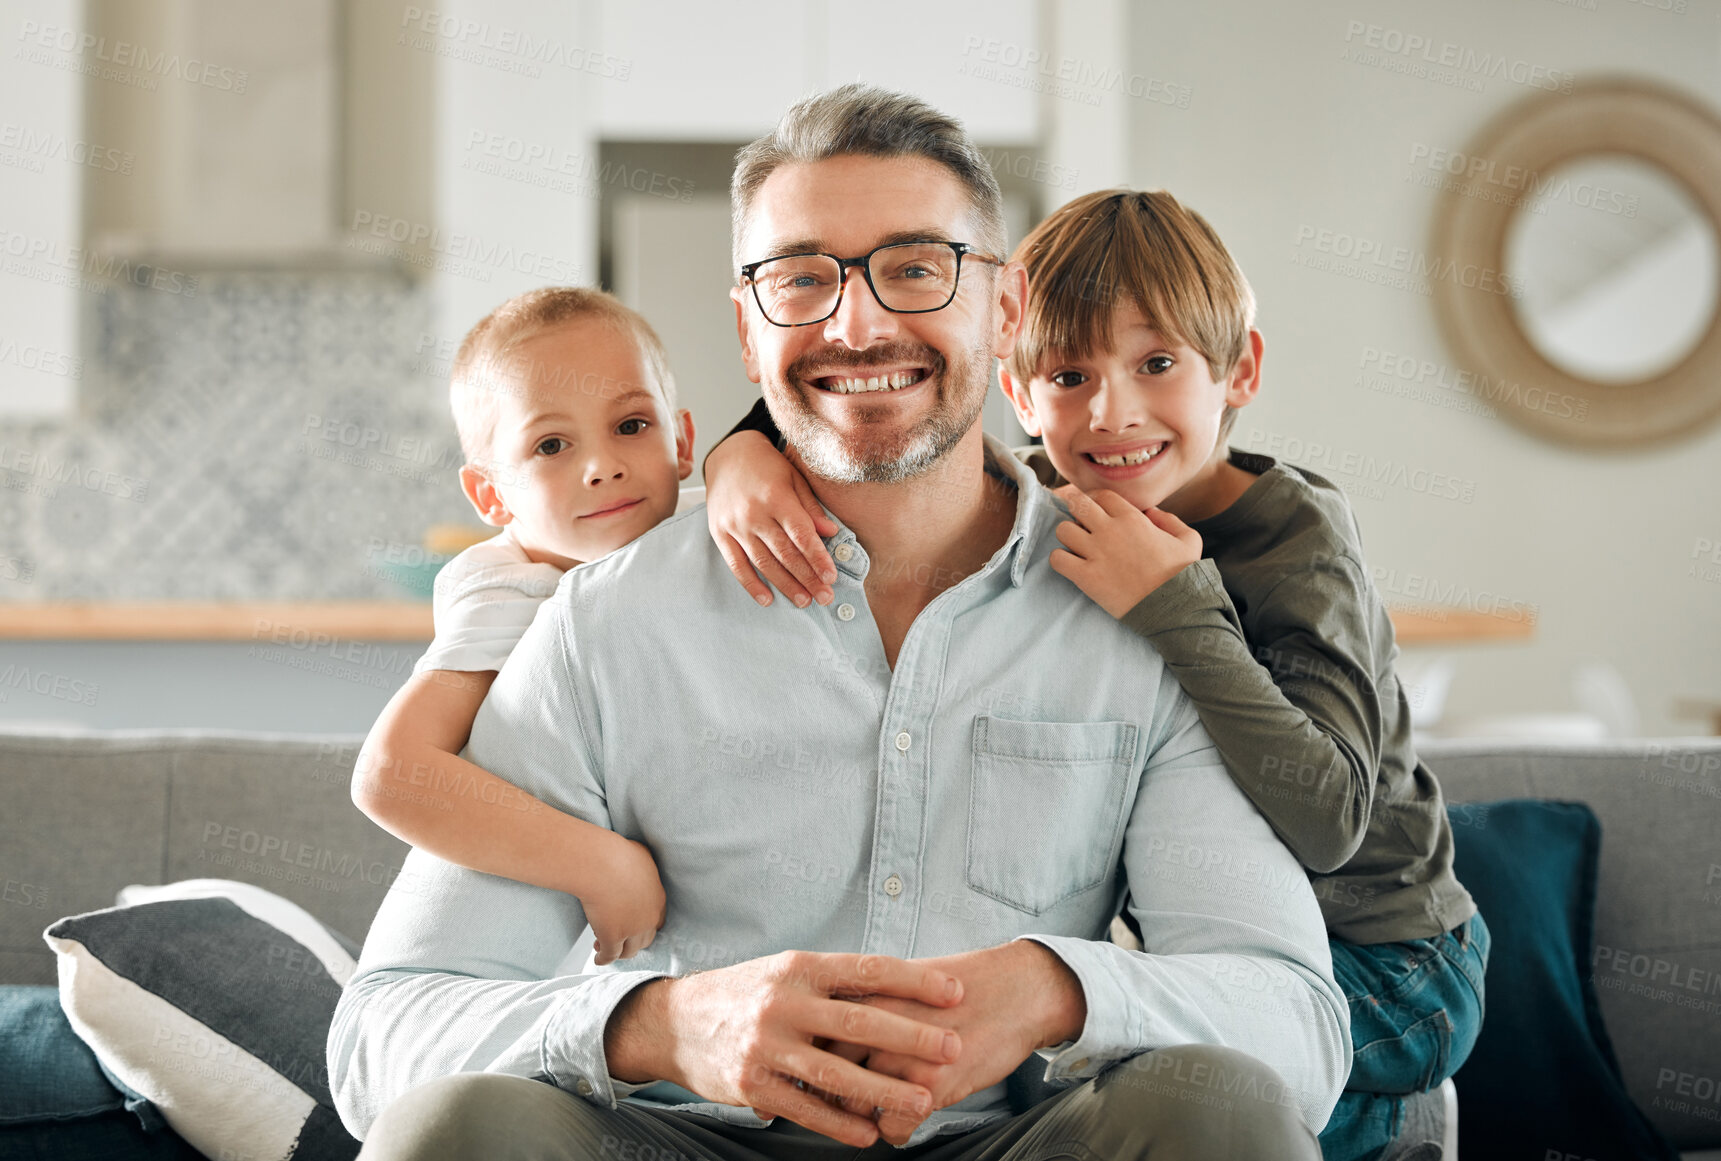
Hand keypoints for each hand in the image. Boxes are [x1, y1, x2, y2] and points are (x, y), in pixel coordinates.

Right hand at [583, 837, 665, 964]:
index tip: (634, 925)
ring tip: (604, 947)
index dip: (645, 925)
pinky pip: (610, 955)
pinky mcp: (612, 937)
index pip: (656, 920)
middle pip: (645, 939)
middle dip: (633, 941)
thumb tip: (637, 864)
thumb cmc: (616, 853)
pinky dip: (604, 959)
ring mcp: (632, 930)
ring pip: (629, 951)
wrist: (602, 864)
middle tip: (620, 938)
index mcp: (658, 898)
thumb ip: (643, 867)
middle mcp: (649, 917)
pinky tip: (597, 957)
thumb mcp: (641, 856)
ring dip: (619, 951)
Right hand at [604, 952, 964, 1146]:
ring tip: (923, 1100)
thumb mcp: (786, 973)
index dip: (914, 981)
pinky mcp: (752, 1085)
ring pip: (836, 1073)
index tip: (954, 991)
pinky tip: (871, 1132)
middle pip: (858, 1022)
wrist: (676, 1023)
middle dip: (911, 1036)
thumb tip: (901, 985)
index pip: (867, 970)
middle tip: (953, 1046)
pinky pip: (805, 1108)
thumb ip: (835, 983)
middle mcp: (783, 1004)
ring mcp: (766, 1046)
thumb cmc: (748, 994)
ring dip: (884, 1090)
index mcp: (799, 968)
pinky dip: (841, 1124)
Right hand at [705, 431, 839, 607]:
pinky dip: (751, 584)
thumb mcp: (795, 478)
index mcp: (776, 497)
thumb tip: (831, 532)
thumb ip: (811, 507)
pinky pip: (736, 564)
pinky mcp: (719, 533)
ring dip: (785, 585)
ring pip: (763, 562)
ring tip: (804, 601)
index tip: (831, 577)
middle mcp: (754, 513)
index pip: (801, 534)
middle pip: (784, 553)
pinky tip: (767, 599)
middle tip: (824, 597)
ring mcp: (734, 525)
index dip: (817, 557)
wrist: (728, 454)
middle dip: (807, 577)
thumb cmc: (769, 467)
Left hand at [824, 942, 1085, 1144]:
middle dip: (826, 1093)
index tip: (806, 1072)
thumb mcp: (907, 982)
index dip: (808, 1057)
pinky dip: (895, 1132)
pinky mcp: (932, 1084)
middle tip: (835, 1103)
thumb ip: (871, 1002)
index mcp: (869, 993)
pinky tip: (901, 1125)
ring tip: (868, 1118)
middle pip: (826, 1070)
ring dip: (858, 1117)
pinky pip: (893, 1126)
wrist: (1017, 990)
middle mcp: (878, 1023)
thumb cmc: (966, 986)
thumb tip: (836, 1025)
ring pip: (854, 1104)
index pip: (816, 1032)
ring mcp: (903, 1055)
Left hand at [1050, 489, 1201, 617]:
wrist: (1174, 608)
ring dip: (1067, 536)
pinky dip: (1060, 560)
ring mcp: (1096, 553)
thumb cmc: (1182, 575)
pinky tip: (1071, 565)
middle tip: (1080, 523)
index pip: (1101, 495)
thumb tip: (1151, 512)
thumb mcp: (1188, 540)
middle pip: (1077, 504)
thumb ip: (1170, 520)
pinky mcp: (1086, 577)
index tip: (1095, 510)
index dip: (1095, 500)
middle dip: (1075, 510)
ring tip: (1076, 546)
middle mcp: (1110, 530)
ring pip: (1063, 530)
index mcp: (1133, 518)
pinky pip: (1057, 559)